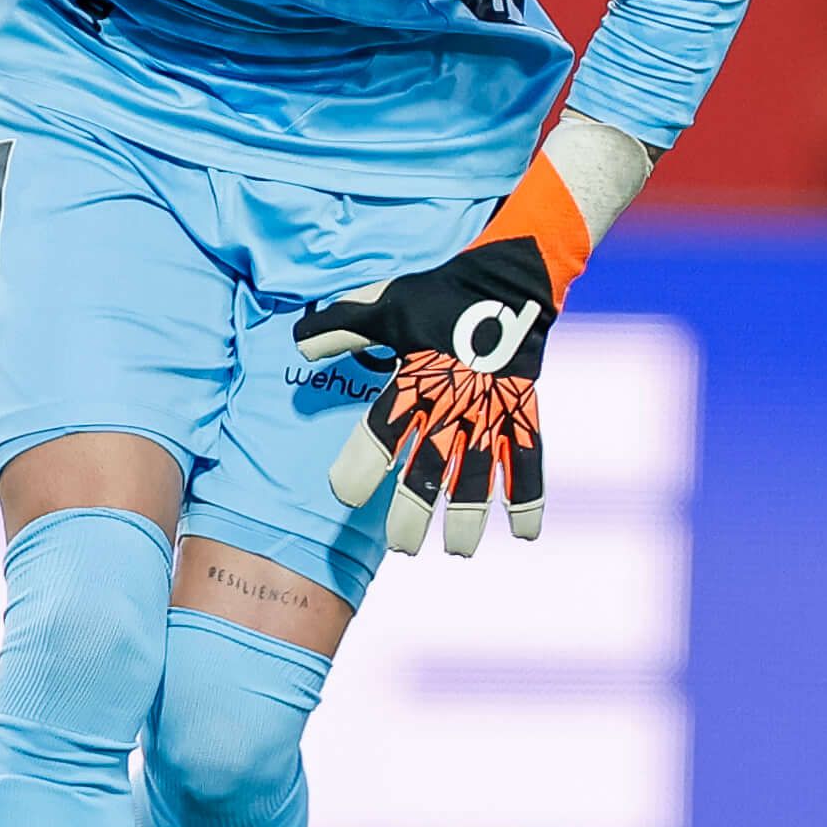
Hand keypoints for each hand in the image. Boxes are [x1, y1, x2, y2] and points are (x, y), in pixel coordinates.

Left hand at [295, 236, 561, 557]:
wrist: (510, 276)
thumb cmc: (440, 294)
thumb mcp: (386, 304)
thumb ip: (342, 328)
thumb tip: (297, 343)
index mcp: (415, 377)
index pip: (383, 428)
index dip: (363, 462)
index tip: (345, 493)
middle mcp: (453, 401)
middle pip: (431, 464)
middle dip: (415, 508)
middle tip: (401, 546)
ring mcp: (491, 410)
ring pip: (479, 471)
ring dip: (469, 513)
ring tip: (457, 550)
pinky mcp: (522, 411)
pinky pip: (528, 460)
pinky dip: (528, 497)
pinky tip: (526, 535)